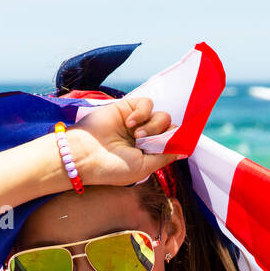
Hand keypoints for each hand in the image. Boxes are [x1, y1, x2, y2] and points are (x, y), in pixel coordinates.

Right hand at [65, 96, 181, 187]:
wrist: (85, 155)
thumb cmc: (112, 167)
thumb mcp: (144, 167)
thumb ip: (164, 157)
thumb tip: (184, 150)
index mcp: (148, 153)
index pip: (172, 142)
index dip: (177, 140)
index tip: (182, 142)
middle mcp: (144, 137)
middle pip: (170, 127)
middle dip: (164, 135)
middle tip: (147, 143)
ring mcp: (136, 122)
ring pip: (161, 115)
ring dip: (154, 125)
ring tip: (137, 135)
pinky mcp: (127, 108)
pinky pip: (147, 103)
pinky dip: (143, 112)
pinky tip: (131, 123)